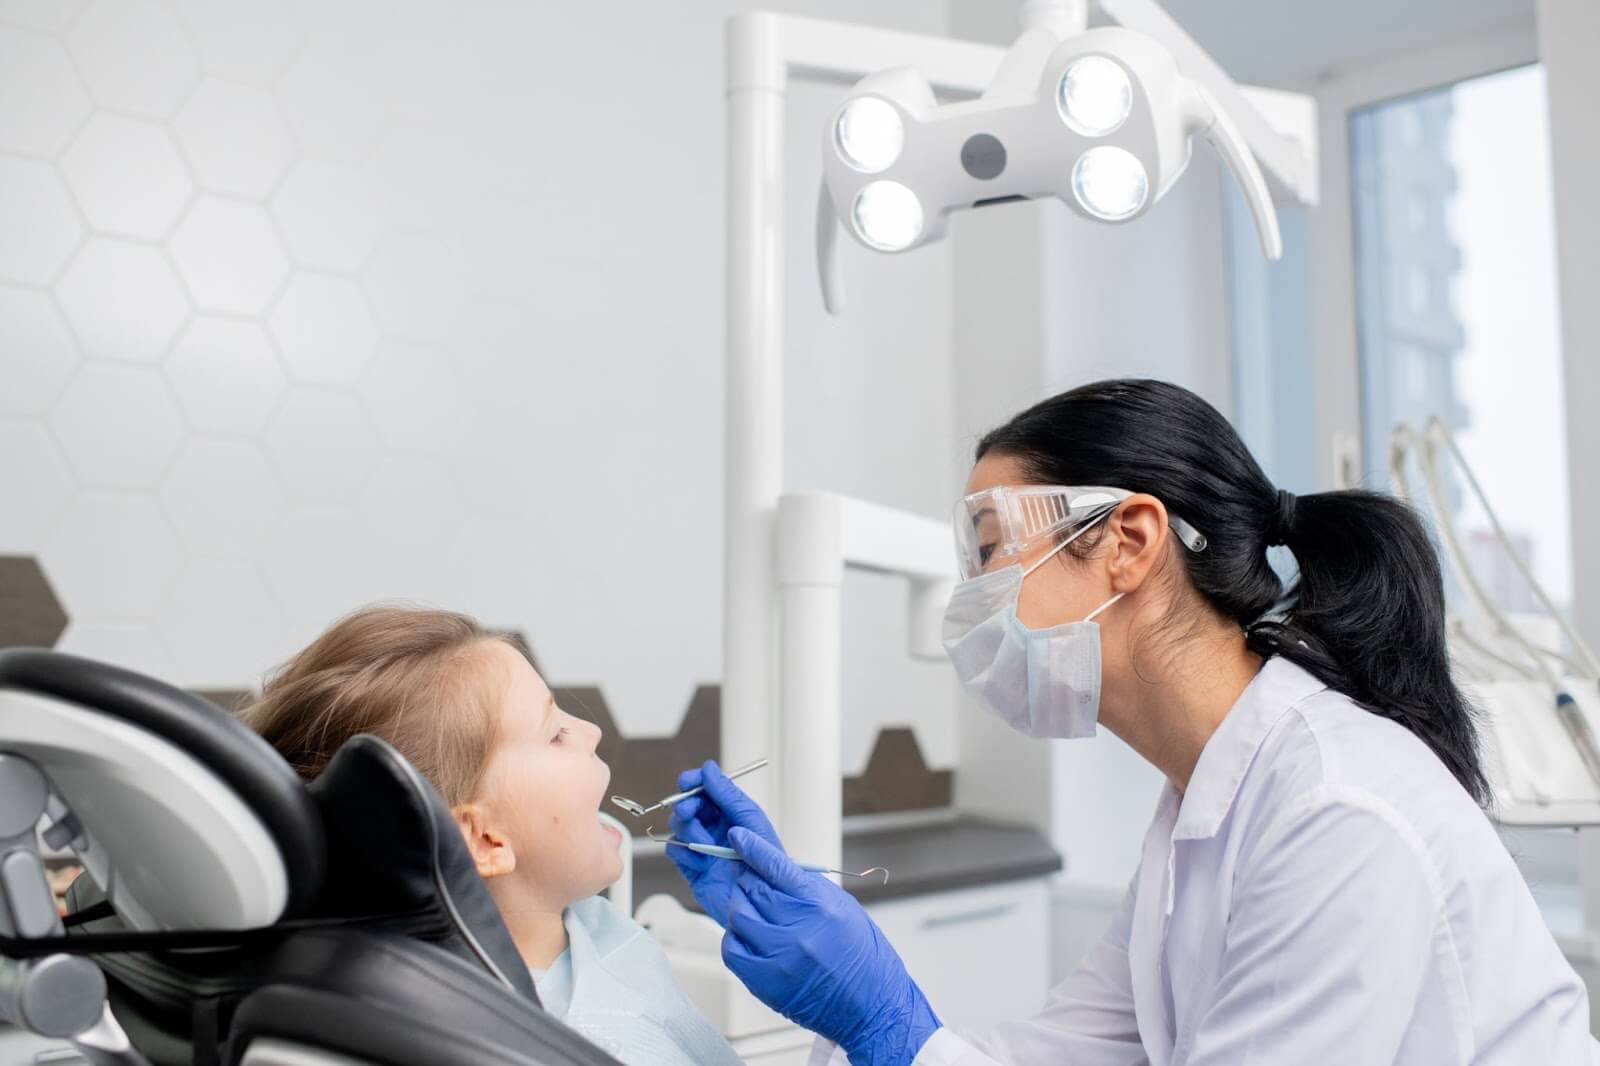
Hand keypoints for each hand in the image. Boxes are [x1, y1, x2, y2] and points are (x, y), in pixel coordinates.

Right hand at [665, 760, 782, 926]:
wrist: (765, 904)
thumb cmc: (768, 862)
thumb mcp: (750, 821)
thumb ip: (728, 795)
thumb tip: (709, 769)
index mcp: (733, 813)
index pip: (709, 788)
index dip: (696, 782)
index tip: (686, 781)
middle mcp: (717, 827)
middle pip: (690, 805)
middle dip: (686, 805)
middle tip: (688, 812)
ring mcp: (703, 846)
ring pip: (679, 826)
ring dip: (686, 830)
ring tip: (702, 843)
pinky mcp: (693, 867)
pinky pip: (675, 850)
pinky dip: (681, 852)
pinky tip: (699, 861)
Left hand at [723, 827, 939, 1065]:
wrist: (871, 1005)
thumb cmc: (861, 955)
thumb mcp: (841, 906)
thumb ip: (805, 888)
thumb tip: (771, 868)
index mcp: (819, 904)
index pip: (774, 865)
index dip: (751, 847)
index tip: (738, 837)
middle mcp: (798, 928)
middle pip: (752, 890)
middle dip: (749, 882)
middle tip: (755, 886)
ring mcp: (779, 956)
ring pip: (739, 917)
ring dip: (743, 911)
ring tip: (759, 916)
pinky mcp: (765, 981)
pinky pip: (732, 949)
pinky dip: (736, 939)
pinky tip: (752, 939)